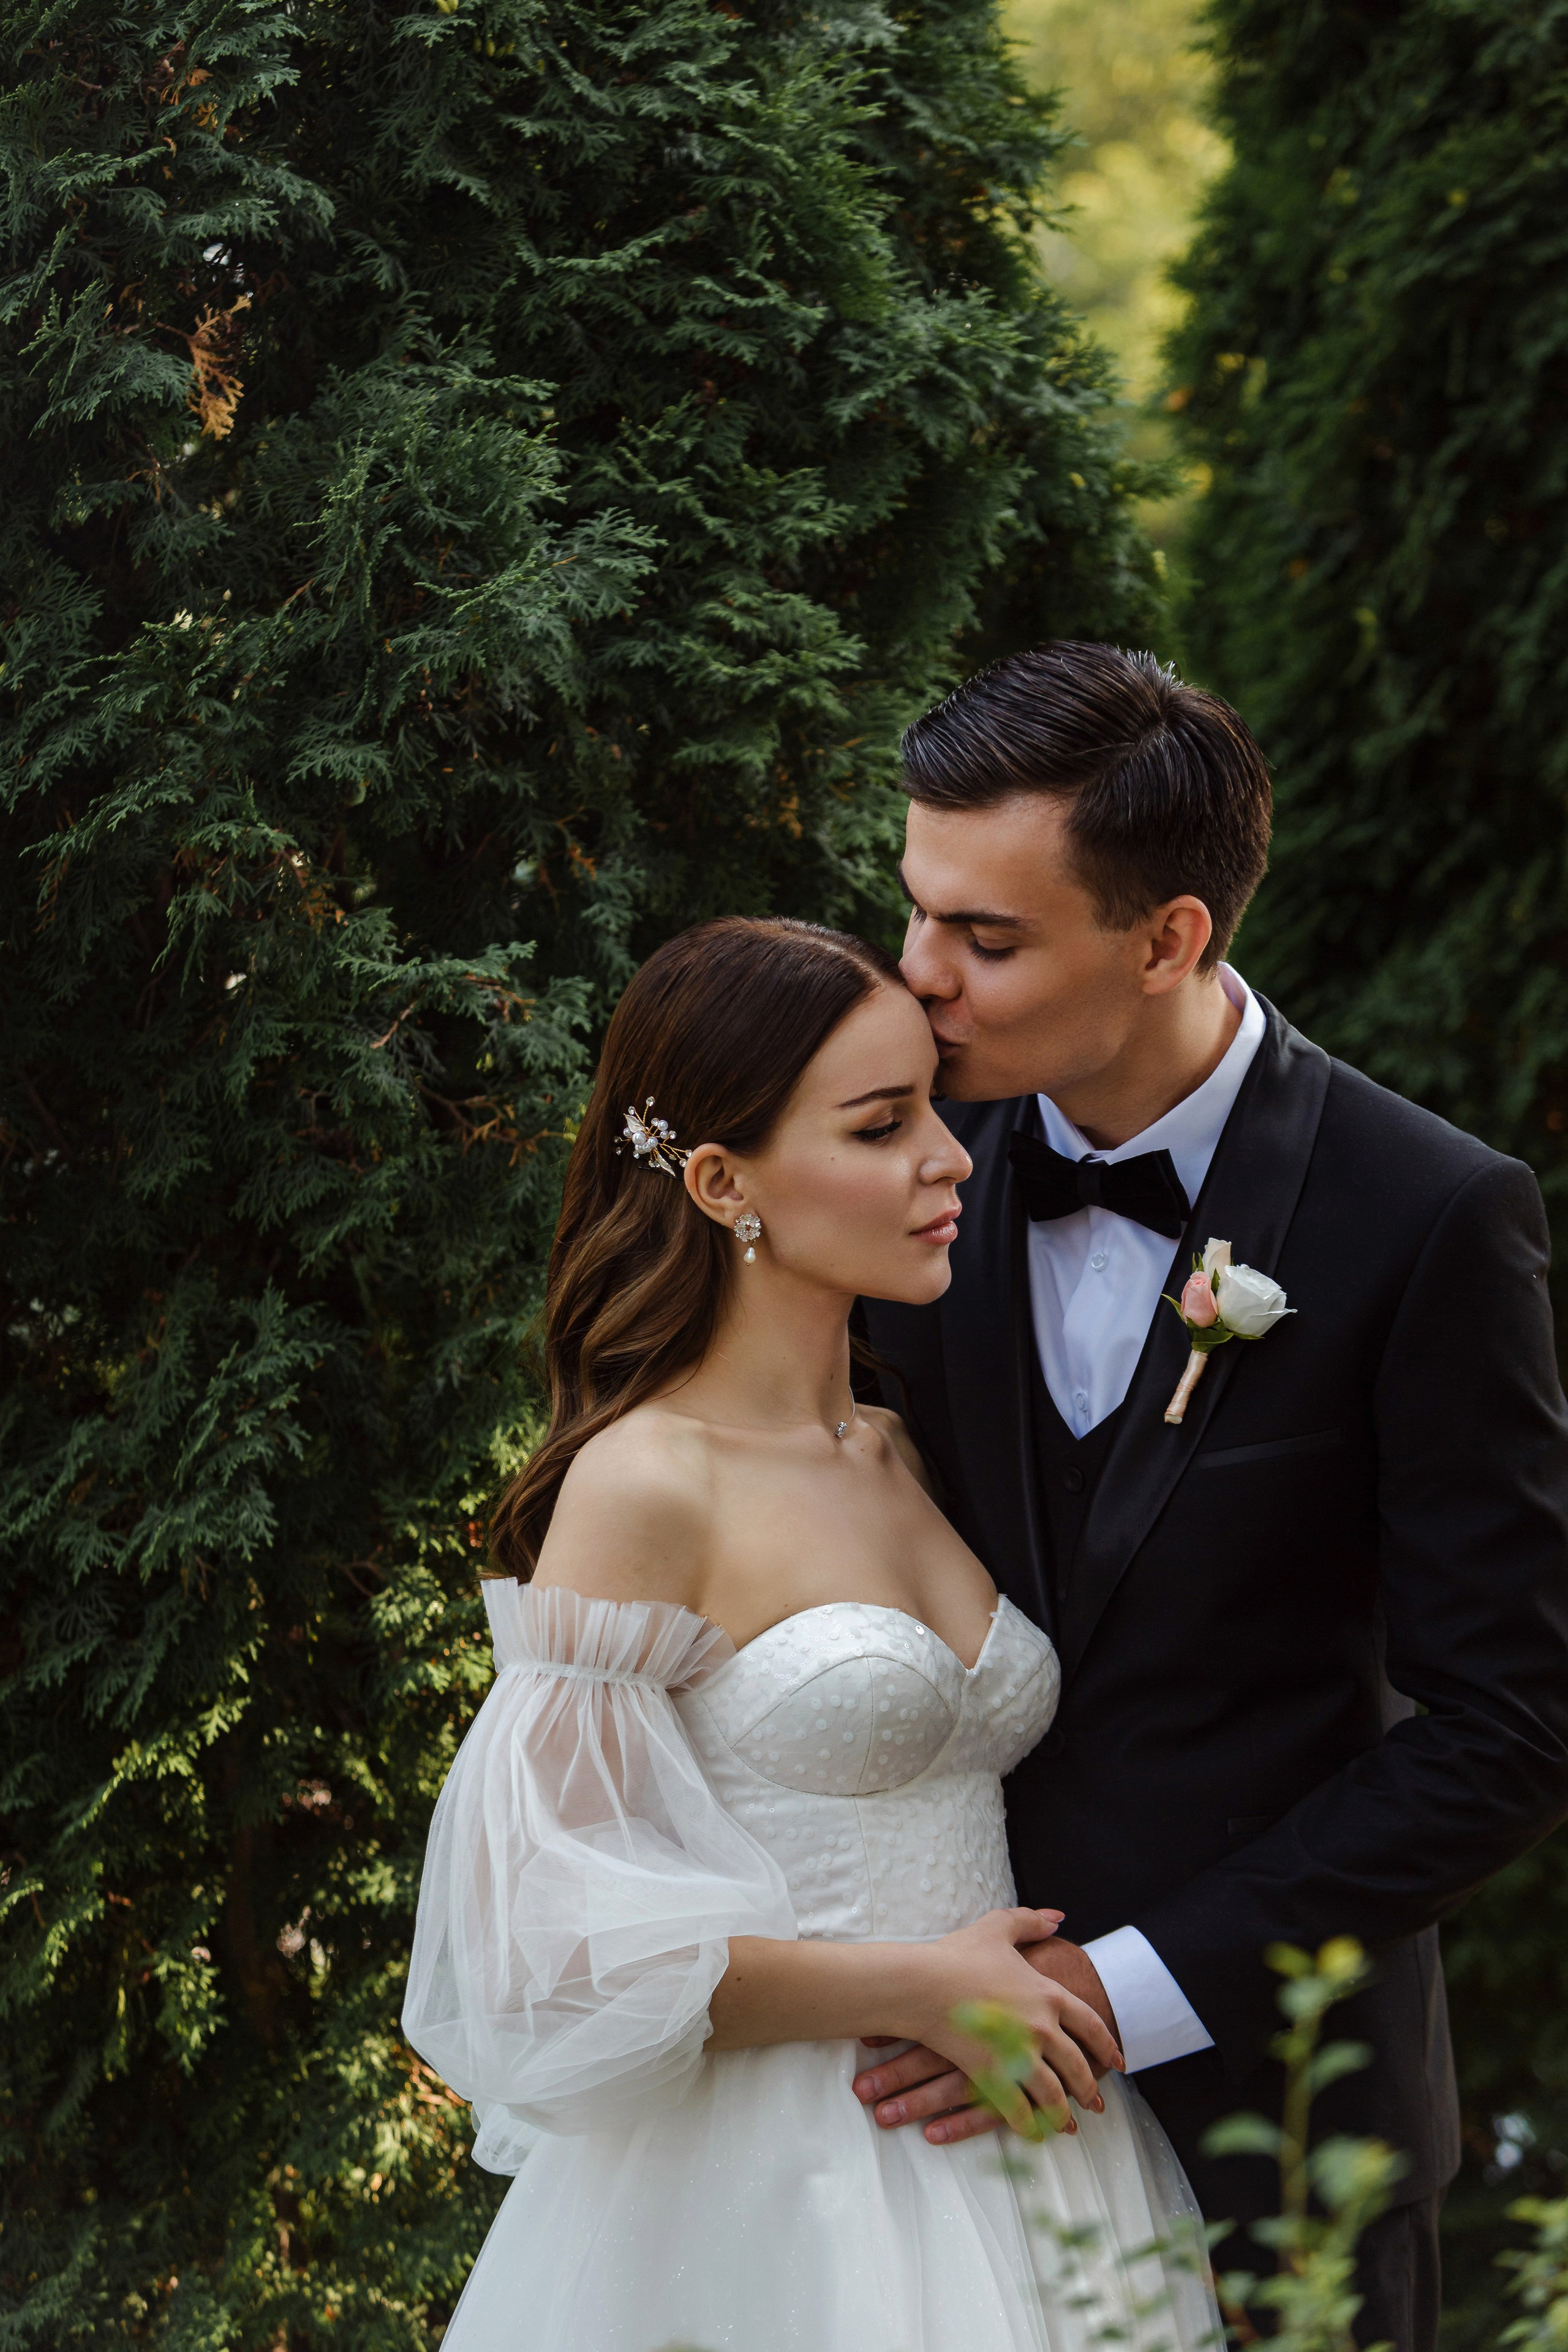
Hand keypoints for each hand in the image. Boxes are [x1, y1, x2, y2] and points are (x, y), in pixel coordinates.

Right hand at [854, 1932, 1123, 2144]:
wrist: (922, 1984)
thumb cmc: (957, 1955)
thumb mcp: (998, 1928)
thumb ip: (1030, 1921)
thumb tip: (1058, 1918)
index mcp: (1047, 1994)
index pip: (1090, 2025)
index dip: (1107, 2045)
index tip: (1118, 2062)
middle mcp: (1041, 2028)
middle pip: (1076, 2065)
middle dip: (1088, 2088)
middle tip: (1096, 2104)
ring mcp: (1018, 2055)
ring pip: (1052, 2094)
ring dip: (1063, 2113)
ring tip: (1068, 2127)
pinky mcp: (993, 2077)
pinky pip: (1019, 2109)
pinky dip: (1029, 2126)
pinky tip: (1033, 2134)